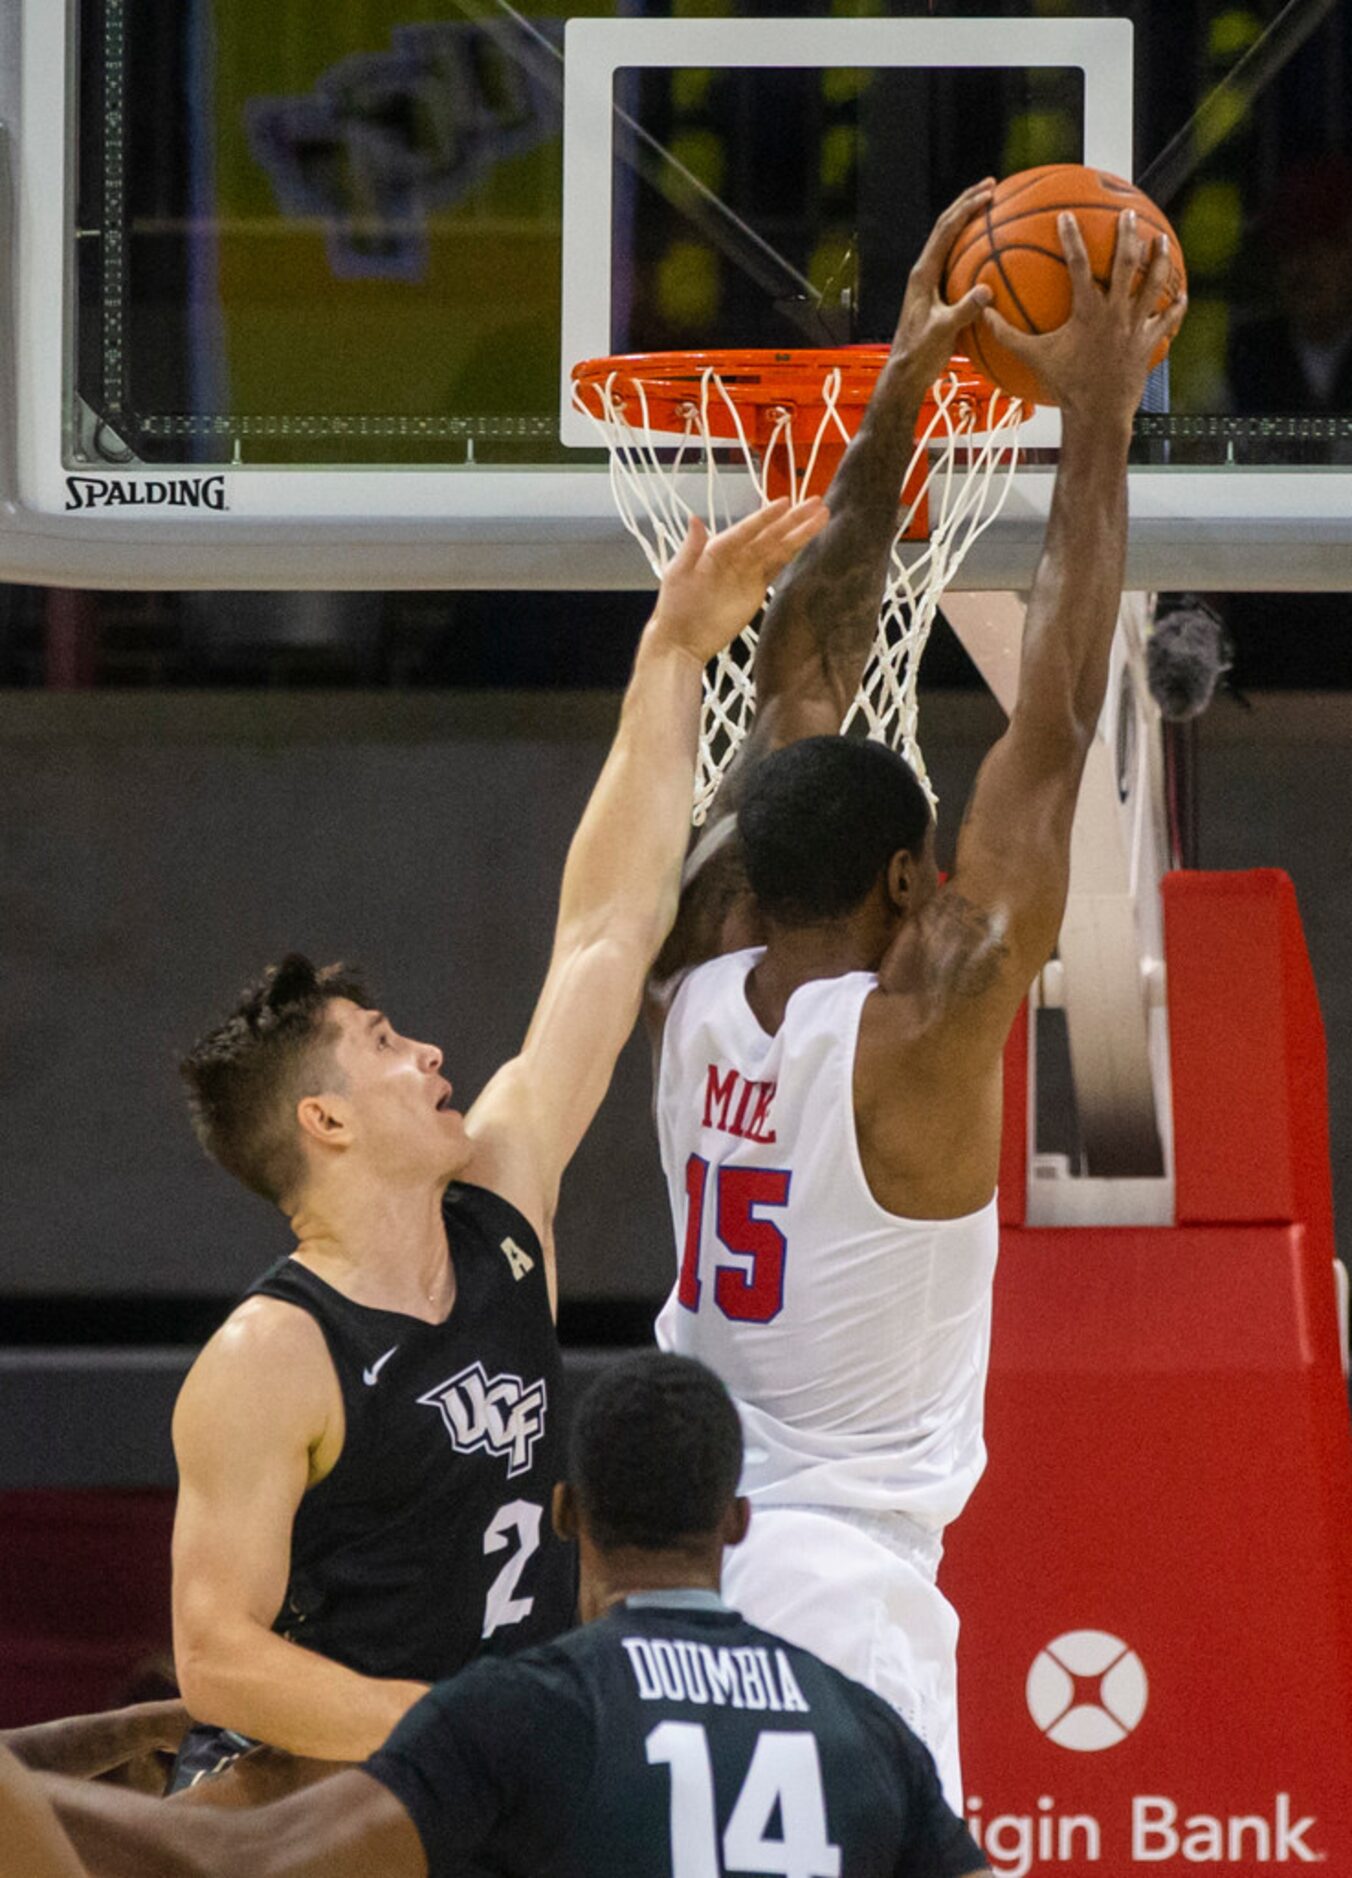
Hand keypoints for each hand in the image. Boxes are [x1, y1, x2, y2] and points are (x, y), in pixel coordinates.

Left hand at [648, 497, 829, 664]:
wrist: (683, 639)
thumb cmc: (675, 605)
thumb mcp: (677, 574)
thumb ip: (690, 548)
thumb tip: (695, 520)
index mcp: (717, 549)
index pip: (746, 530)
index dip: (765, 518)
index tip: (785, 503)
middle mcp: (736, 556)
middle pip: (769, 536)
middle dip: (793, 520)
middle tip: (816, 503)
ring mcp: (748, 572)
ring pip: (778, 549)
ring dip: (799, 534)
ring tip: (821, 517)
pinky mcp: (756, 589)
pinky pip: (776, 568)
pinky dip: (791, 554)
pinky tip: (805, 541)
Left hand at [892, 179, 996, 386]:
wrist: (905, 372)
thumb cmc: (919, 353)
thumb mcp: (942, 332)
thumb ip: (963, 311)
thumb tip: (987, 291)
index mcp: (923, 274)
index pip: (945, 231)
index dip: (966, 209)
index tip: (988, 194)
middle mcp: (924, 272)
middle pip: (946, 226)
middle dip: (967, 202)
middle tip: (992, 185)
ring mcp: (930, 281)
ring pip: (950, 240)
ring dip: (968, 220)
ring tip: (990, 205)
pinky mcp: (937, 293)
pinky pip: (957, 262)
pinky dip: (973, 248)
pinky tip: (991, 250)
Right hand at [980, 210, 1187, 423]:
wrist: (1097, 414)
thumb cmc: (1065, 385)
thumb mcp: (1033, 358)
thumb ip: (1007, 335)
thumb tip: (983, 316)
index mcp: (1087, 312)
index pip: (1078, 265)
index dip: (1071, 238)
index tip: (1067, 216)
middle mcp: (1115, 313)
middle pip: (1126, 264)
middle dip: (1128, 235)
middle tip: (1129, 215)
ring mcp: (1135, 327)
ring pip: (1154, 284)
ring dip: (1160, 259)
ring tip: (1162, 239)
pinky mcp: (1148, 342)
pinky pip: (1167, 319)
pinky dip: (1176, 306)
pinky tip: (1182, 293)